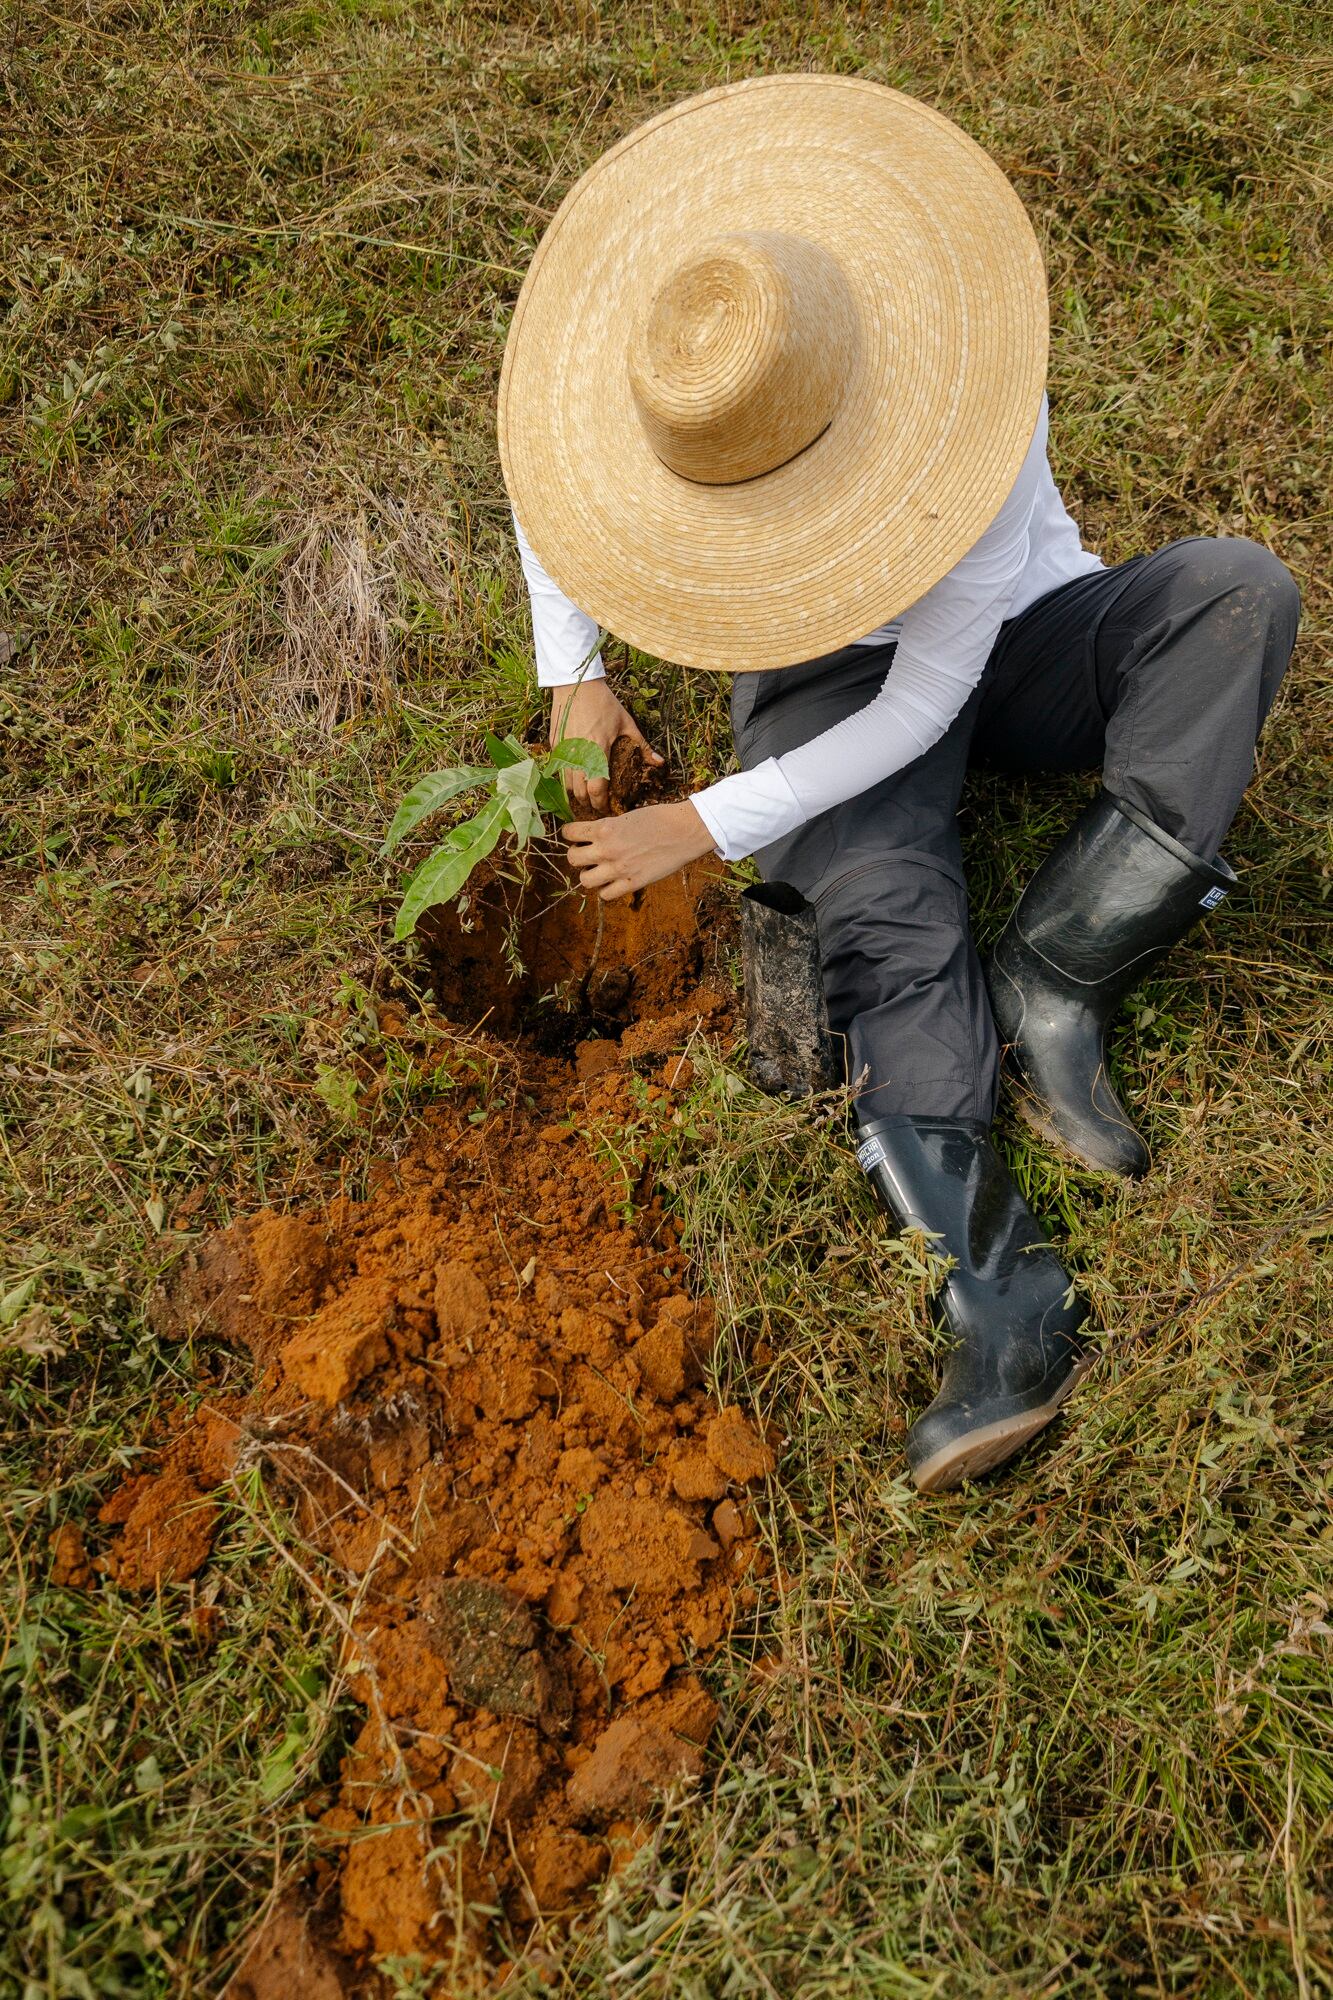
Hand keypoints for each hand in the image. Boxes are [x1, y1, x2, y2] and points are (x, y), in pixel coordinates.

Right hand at [549, 679, 661, 812]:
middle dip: (589, 803)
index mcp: (598, 752)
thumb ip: (642, 746)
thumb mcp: (626, 722)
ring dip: (576, 794)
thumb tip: (660, 763)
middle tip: (598, 807)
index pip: (596, 790)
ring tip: (586, 798)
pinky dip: (566, 779)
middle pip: (579, 793)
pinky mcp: (554, 746)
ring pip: (566, 785)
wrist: (575, 684)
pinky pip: (558, 771)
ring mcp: (563, 751)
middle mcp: (578, 756)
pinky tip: (575, 781)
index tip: (607, 809)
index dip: (601, 804)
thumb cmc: (603, 702)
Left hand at [561, 800, 716, 901]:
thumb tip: (593, 837)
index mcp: (604, 827)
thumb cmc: (659, 818)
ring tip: (598, 869)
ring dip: (588, 874)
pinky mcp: (632, 883)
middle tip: (587, 853)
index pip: (569, 833)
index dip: (571, 833)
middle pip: (571, 858)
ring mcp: (618, 869)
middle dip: (576, 855)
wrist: (684, 831)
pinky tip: (613, 881)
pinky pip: (605, 895)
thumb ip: (608, 828)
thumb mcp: (627, 816)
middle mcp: (606, 849)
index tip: (577, 835)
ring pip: (584, 880)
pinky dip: (606, 889)